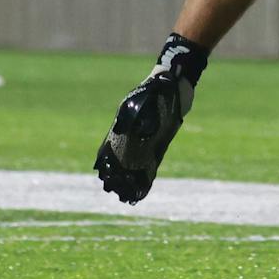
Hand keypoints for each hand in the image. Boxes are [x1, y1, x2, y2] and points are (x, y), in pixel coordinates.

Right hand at [95, 53, 195, 203]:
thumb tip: (144, 132)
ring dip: (129, 179)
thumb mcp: (149, 96)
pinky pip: (150, 162)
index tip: (103, 177)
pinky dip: (146, 176)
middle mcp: (132, 133)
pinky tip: (143, 189)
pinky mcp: (159, 142)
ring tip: (126, 195)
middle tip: (115, 190)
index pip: (110, 148)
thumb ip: (145, 113)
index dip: (107, 164)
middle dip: (116, 175)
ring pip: (133, 163)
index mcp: (124, 124)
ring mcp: (145, 138)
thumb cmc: (159, 86)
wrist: (175, 83)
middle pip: (120, 159)